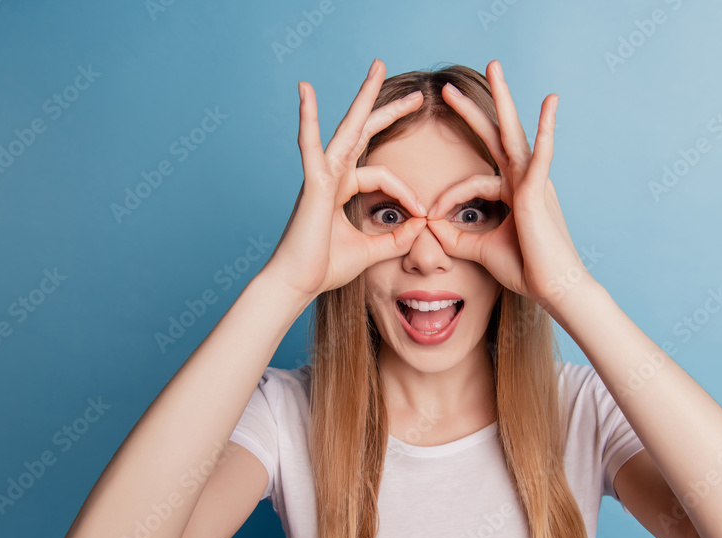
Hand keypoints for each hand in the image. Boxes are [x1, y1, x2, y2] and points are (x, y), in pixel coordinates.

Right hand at [268, 59, 428, 298]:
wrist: (296, 284)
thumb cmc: (324, 269)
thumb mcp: (371, 251)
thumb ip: (396, 238)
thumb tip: (423, 225)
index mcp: (342, 189)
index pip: (382, 176)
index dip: (407, 192)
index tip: (424, 214)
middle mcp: (331, 176)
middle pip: (364, 134)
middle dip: (390, 111)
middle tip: (417, 94)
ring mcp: (320, 176)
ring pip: (347, 130)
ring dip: (364, 98)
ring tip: (378, 68)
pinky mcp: (312, 184)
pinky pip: (310, 146)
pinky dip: (308, 118)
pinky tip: (306, 91)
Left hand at [424, 60, 587, 311]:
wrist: (554, 289)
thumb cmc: (526, 270)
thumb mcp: (481, 250)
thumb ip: (455, 236)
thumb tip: (429, 226)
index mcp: (513, 192)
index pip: (475, 177)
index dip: (448, 195)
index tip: (429, 215)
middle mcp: (525, 181)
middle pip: (497, 135)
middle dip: (475, 109)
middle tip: (449, 88)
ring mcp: (534, 183)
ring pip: (515, 133)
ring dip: (503, 99)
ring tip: (494, 67)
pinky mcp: (539, 192)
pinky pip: (542, 155)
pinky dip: (546, 129)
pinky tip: (549, 103)